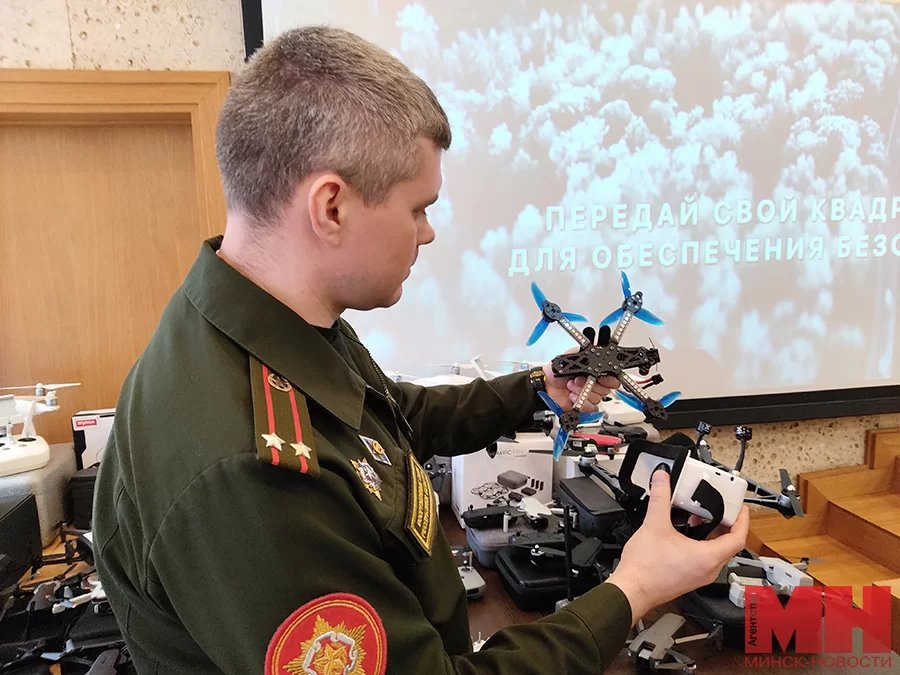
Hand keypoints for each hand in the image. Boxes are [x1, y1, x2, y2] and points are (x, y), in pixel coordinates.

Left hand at [542, 349, 618, 411]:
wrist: (544, 386)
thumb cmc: (555, 371)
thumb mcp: (570, 356)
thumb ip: (584, 353)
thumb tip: (596, 346)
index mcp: (594, 371)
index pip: (611, 376)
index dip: (609, 378)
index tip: (601, 377)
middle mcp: (594, 383)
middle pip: (606, 388)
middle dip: (591, 383)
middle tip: (578, 379)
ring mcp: (590, 395)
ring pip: (598, 397)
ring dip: (582, 391)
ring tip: (571, 386)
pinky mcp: (584, 405)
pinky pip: (590, 407)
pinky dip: (580, 401)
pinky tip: (572, 395)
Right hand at [604, 469, 748, 625]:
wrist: (632, 590)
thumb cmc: (645, 569)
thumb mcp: (654, 525)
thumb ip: (660, 498)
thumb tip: (662, 479)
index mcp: (708, 558)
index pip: (738, 539)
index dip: (742, 520)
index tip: (740, 508)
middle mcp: (708, 570)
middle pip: (730, 545)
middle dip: (727, 525)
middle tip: (722, 508)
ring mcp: (700, 576)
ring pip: (718, 553)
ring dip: (714, 535)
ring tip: (701, 517)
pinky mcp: (690, 578)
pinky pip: (706, 559)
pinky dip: (704, 544)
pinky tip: (687, 534)